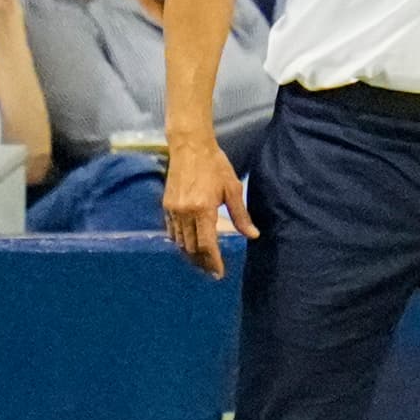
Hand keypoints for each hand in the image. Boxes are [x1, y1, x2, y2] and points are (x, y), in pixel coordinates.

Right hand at [164, 134, 258, 278]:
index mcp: (203, 209)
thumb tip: (253, 235)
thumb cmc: (215, 165)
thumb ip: (241, 215)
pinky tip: (189, 246)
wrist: (190, 146)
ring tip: (203, 262)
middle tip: (212, 271)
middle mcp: (185, 213)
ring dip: (191, 255)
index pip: (207, 245)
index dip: (213, 262)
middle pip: (192, 248)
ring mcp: (173, 210)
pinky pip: (172, 232)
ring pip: (180, 242)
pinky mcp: (166, 206)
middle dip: (202, 262)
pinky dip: (180, 242)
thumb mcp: (232, 188)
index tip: (219, 273)